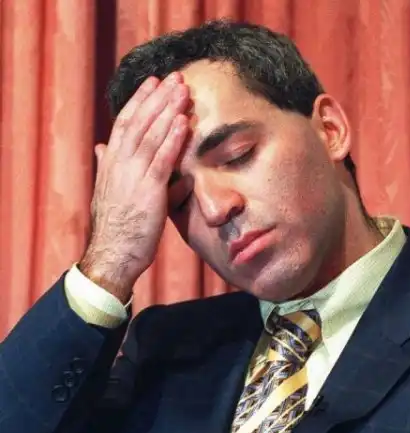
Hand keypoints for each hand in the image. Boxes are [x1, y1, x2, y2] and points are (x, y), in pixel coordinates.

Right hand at [80, 72, 189, 301]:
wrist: (113, 255)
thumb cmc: (117, 227)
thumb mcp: (111, 191)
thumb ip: (109, 167)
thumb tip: (102, 148)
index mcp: (111, 163)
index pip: (125, 123)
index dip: (139, 101)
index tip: (153, 82)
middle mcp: (119, 164)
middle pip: (139, 122)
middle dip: (158, 98)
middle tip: (175, 77)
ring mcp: (133, 177)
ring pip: (151, 136)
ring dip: (168, 111)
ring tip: (183, 91)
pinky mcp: (148, 192)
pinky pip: (162, 160)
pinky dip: (172, 140)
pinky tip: (183, 123)